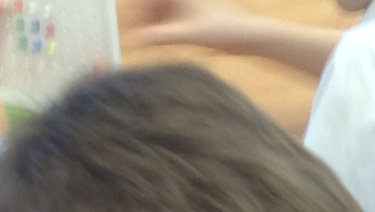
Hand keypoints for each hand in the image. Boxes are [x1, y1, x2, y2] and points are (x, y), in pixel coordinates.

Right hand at [124, 0, 244, 49]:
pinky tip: (163, 42)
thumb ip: (157, 37)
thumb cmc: (222, 29)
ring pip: (160, 13)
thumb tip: (133, 41)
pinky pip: (171, 19)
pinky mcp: (193, 12)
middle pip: (151, 6)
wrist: (247, 34)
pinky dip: (164, 29)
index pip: (145, 1)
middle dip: (142, 22)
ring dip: (153, 27)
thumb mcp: (185, 35)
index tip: (127, 32)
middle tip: (134, 41)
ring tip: (149, 43)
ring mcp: (187, 3)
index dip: (134, 15)